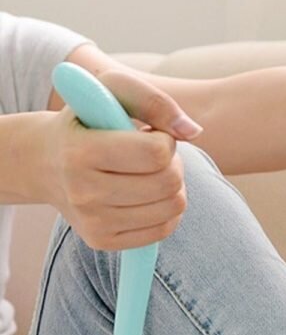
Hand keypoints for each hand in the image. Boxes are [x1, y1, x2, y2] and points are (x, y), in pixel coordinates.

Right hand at [43, 70, 202, 250]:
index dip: (165, 141)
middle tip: (153, 157)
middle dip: (172, 164)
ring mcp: (92, 222)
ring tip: (149, 174)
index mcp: (80, 152)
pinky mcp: (102, 241)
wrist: (44, 163)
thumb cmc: (87, 121)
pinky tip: (148, 196)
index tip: (151, 135)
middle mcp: (82, 193)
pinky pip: (164, 229)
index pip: (156, 154)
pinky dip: (167, 211)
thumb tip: (193, 131)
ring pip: (172, 207)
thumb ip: (154, 101)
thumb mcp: (111, 92)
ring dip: (172, 187)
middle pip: (169, 183)